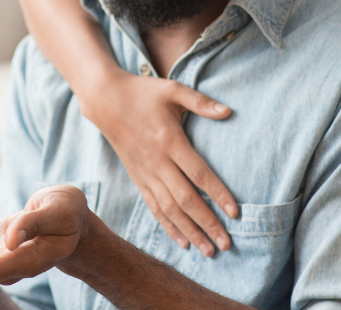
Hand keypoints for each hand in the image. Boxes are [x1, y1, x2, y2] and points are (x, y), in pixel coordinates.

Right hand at [80, 71, 236, 256]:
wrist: (105, 100)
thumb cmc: (144, 93)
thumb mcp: (173, 90)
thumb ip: (201, 102)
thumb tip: (229, 112)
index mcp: (170, 141)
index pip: (198, 174)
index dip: (217, 194)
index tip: (235, 213)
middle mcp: (157, 162)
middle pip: (185, 199)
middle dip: (207, 224)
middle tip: (227, 244)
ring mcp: (145, 173)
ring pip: (169, 209)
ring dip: (190, 232)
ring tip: (209, 251)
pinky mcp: (138, 179)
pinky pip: (154, 207)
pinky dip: (168, 227)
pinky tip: (183, 242)